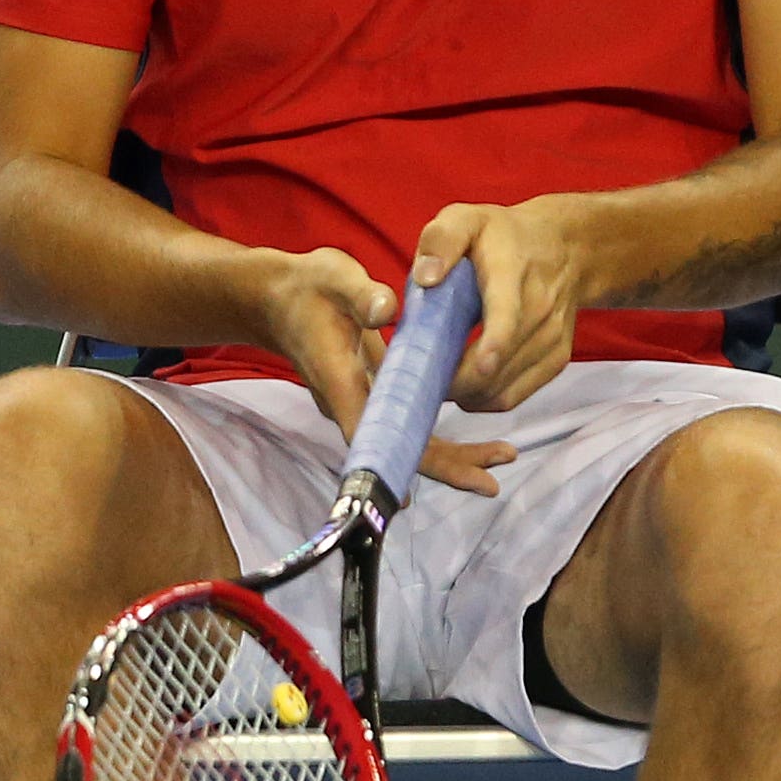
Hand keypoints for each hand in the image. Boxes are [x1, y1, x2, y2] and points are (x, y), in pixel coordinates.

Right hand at [252, 247, 512, 498]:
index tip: (407, 502)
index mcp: (339, 381)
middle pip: (396, 449)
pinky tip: (477, 443)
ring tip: (502, 456)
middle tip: (491, 482)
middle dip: (444, 466)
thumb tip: (386, 310)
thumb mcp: (331, 277)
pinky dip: (442, 434)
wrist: (279, 297)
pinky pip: (410, 422)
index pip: (368, 435)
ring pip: (408, 439)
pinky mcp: (374, 394)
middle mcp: (350, 402)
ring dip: (452, 454)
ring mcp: (363, 402)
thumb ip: (359, 294)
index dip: (391, 465)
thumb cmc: (305, 287)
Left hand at [410, 195, 591, 418]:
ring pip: (502, 389)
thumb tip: (426, 278)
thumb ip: (442, 240)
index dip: (495, 343)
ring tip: (436, 381)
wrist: (564, 248)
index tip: (480, 365)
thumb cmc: (503, 236)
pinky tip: (464, 386)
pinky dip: (483, 400)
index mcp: (512, 273)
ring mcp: (551, 339)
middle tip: (417, 380)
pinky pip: (512, 397)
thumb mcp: (467, 218)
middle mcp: (539, 310)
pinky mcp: (555, 360)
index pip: (508, 313)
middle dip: (454, 382)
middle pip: (498, 365)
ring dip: (465, 395)